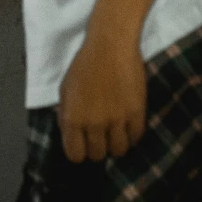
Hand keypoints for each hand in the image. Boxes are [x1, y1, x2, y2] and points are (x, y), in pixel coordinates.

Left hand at [56, 26, 147, 162]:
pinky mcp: (136, 113)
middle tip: (100, 137)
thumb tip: (70, 135)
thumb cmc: (84, 64)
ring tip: (115, 133)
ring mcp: (117, 120)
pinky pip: (135, 137)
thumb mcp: (65, 89)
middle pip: (97, 155)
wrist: (110, 45)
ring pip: (119, 151)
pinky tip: (127, 125)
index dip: (79, 152)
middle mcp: (94, 124)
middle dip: (97, 148)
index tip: (83, 144)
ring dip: (116, 144)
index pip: (75, 155)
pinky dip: (131, 135)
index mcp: (73, 118)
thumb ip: (65, 115)